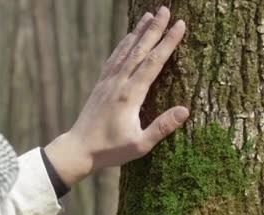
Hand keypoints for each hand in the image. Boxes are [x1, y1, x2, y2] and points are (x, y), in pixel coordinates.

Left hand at [45, 6, 188, 186]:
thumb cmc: (110, 150)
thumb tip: (185, 110)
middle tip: (166, 9)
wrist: (78, 149)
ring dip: (138, 32)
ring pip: (125, 51)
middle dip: (154, 29)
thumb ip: (162, 127)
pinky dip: (122, 45)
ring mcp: (107, 82)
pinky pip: (113, 59)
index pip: (153, 63)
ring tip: (149, 15)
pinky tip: (128, 38)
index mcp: (130, 96)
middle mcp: (118, 83)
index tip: (180, 25)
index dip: (167, 43)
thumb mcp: (140, 145)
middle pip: (139, 50)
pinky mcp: (100, 85)